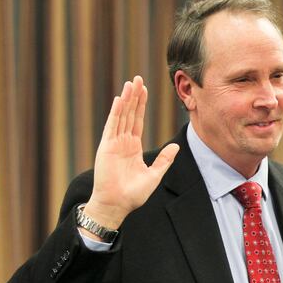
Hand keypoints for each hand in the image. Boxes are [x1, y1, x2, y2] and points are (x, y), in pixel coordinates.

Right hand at [83, 76, 179, 230]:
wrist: (117, 205)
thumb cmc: (133, 194)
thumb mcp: (154, 174)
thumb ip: (164, 160)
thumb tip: (176, 147)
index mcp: (133, 147)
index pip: (138, 121)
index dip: (141, 105)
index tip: (144, 90)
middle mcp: (123, 142)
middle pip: (130, 114)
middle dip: (134, 96)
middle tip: (138, 78)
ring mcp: (114, 143)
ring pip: (121, 116)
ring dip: (126, 99)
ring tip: (131, 83)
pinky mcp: (107, 147)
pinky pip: (112, 125)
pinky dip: (116, 112)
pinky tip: (120, 99)